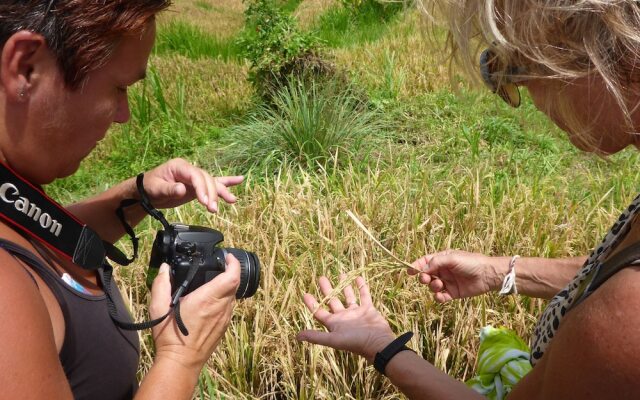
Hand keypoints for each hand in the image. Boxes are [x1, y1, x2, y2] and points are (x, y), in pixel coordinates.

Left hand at [138, 158, 243, 212]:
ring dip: (221, 192)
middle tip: (212, 209)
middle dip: (212, 194)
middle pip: (207, 179)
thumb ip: (169, 189)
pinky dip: (226, 183)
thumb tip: (182, 189)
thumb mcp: (156, 188)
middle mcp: (190, 169)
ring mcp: (195, 177)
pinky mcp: (197, 186)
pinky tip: (239, 180)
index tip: (205, 202)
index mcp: (180, 166)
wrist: (145, 191)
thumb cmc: (149, 187)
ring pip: (212, 182)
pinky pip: (213, 182)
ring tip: (232, 201)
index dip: (202, 188)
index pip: (196, 176)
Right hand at [148, 254, 239, 370]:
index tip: (227, 257)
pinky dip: (223, 299)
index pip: (232, 277)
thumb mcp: (159, 308)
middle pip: (235, 284)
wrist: (181, 362)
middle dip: (230, 272)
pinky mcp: (223, 327)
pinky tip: (210, 301)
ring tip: (213, 281)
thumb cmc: (171, 336)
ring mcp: (224, 318)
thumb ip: (161, 285)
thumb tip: (165, 269)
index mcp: (207, 300)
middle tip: (219, 266)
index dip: (233, 264)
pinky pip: (229, 307)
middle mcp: (220, 308)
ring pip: (233, 296)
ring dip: (227, 286)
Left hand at [297, 275, 395, 363]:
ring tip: (340, 275)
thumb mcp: (334, 339)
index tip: (305, 293)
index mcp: (334, 324)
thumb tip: (297, 336)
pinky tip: (358, 277)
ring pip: (349, 296)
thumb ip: (316, 337)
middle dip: (327, 290)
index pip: (319, 312)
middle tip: (321, 278)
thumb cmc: (355, 342)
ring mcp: (356, 312)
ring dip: (344, 286)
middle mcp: (344, 317)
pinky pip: (364, 295)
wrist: (378, 343)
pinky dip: (362, 286)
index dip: (312, 304)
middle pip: (333, 301)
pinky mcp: (368, 309)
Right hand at [408, 250, 499, 302]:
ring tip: (440, 285)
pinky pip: (441, 297)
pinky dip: (438, 297)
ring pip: (432, 286)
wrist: (488, 275)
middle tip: (425, 279)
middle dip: (423, 278)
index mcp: (442, 259)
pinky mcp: (453, 293)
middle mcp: (443, 271)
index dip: (416, 266)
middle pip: (427, 275)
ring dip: (433, 286)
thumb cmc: (471, 262)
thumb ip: (436, 262)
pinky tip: (440, 296)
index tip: (409, 272)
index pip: (425, 262)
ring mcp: (448, 282)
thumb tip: (422, 269)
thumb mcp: (452, 258)